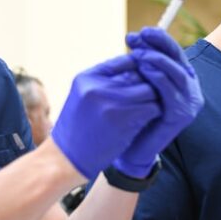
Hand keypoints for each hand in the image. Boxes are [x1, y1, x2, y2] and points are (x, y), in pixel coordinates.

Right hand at [50, 55, 160, 179]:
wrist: (65, 159)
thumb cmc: (76, 128)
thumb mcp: (81, 96)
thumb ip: (102, 80)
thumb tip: (134, 65)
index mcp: (86, 77)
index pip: (124, 60)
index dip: (138, 68)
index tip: (143, 80)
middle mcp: (98, 86)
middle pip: (139, 73)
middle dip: (148, 83)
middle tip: (153, 94)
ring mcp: (111, 103)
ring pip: (149, 90)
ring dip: (154, 98)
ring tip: (151, 106)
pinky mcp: (124, 120)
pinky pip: (152, 108)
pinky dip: (154, 112)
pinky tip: (149, 119)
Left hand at [113, 27, 203, 177]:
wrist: (132, 149)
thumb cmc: (134, 113)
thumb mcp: (139, 83)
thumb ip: (142, 64)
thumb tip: (133, 37)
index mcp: (182, 77)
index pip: (174, 51)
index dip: (158, 39)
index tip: (139, 32)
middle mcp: (190, 88)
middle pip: (178, 58)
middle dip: (156, 45)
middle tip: (136, 39)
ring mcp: (189, 102)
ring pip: (176, 73)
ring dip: (157, 60)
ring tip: (138, 54)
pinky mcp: (182, 115)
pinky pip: (171, 92)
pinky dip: (158, 78)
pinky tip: (144, 70)